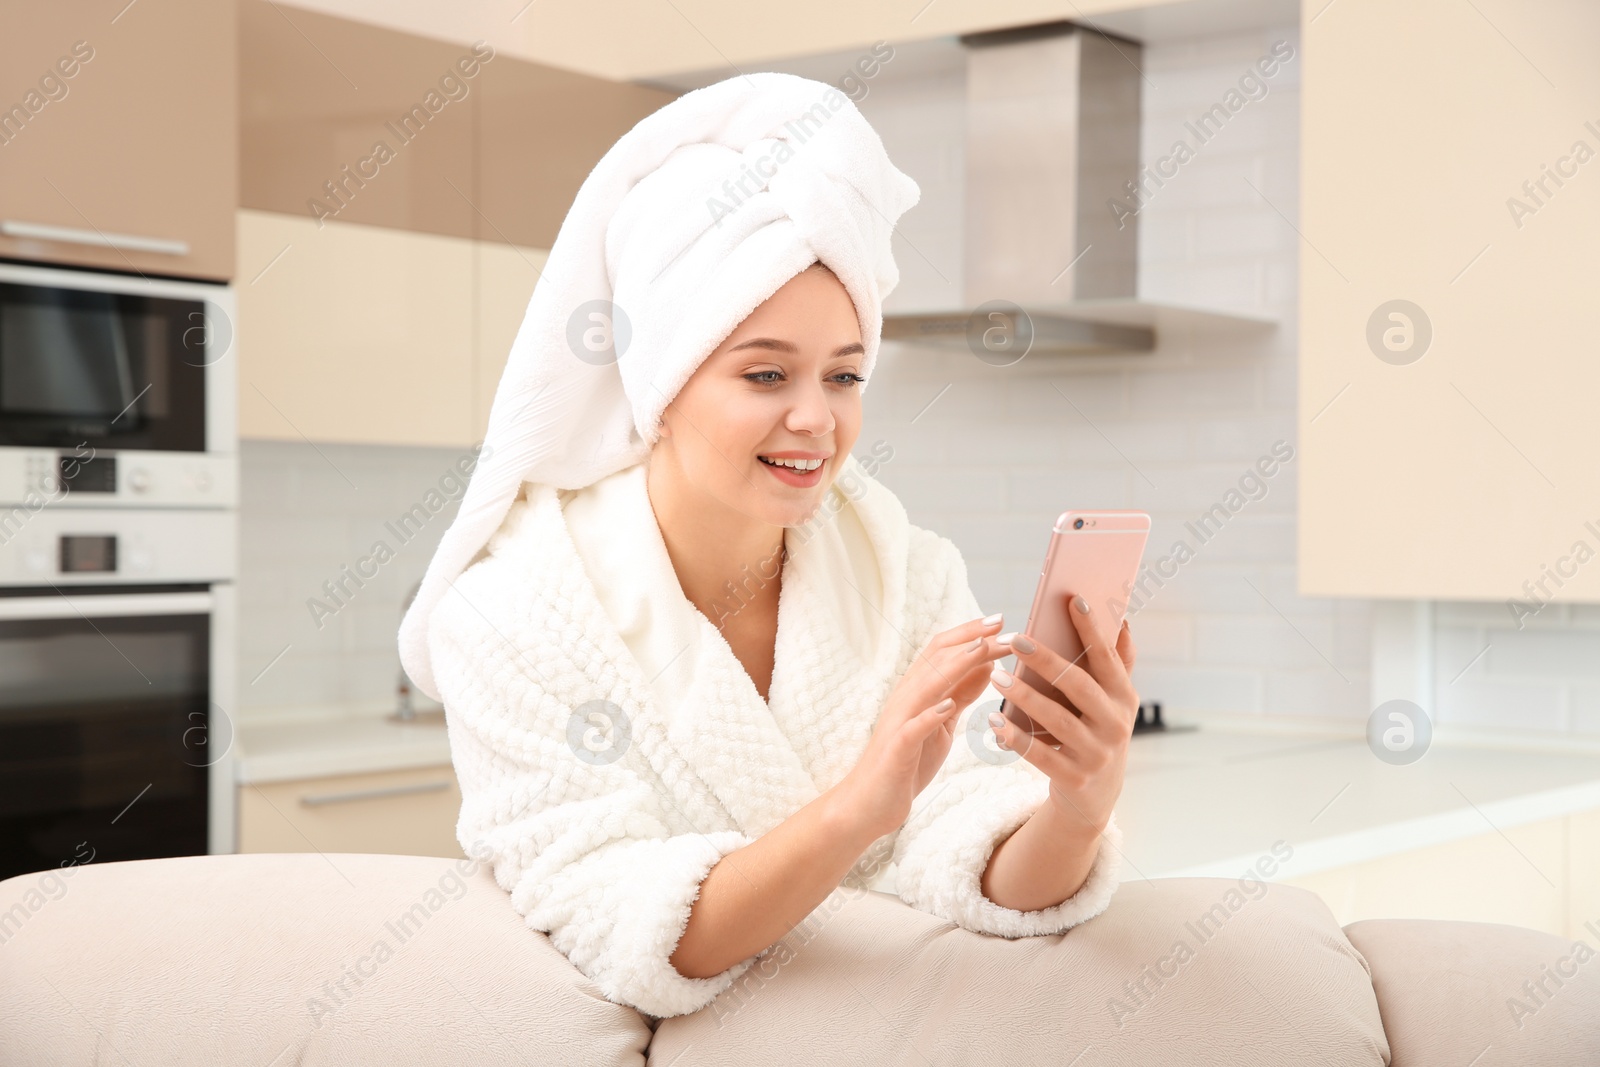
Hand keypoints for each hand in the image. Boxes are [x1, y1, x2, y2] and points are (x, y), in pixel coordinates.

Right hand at [835, 613, 1010, 837]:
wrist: (869, 803)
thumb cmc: (908, 762)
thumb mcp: (942, 724)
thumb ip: (960, 695)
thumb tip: (988, 665)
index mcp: (918, 691)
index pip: (942, 651)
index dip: (970, 633)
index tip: (1000, 621)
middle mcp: (906, 698)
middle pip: (936, 658)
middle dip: (970, 639)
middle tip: (1002, 624)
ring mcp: (899, 722)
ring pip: (926, 686)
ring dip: (955, 666)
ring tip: (982, 651)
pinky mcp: (896, 750)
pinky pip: (913, 729)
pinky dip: (929, 715)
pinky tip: (947, 707)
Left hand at [988, 597, 1138, 838]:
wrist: (1096, 796)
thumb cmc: (1097, 732)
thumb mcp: (1114, 702)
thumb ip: (1118, 664)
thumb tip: (1123, 620)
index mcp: (1125, 698)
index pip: (1107, 658)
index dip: (1092, 629)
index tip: (1072, 600)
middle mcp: (1116, 725)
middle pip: (1078, 686)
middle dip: (1047, 660)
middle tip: (1016, 639)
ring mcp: (1096, 754)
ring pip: (1056, 720)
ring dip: (1024, 696)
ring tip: (997, 676)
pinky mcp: (1074, 778)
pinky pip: (1040, 754)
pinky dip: (1016, 737)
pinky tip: (993, 720)